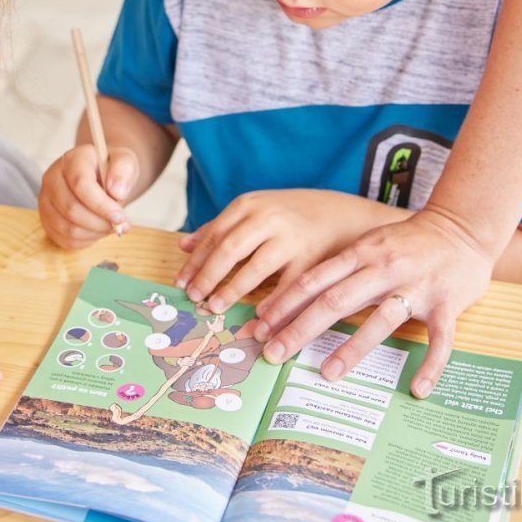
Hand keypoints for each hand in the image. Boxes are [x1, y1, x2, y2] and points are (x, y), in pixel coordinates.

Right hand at [39, 142, 138, 246]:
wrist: (102, 176)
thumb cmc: (112, 170)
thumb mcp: (125, 162)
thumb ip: (123, 171)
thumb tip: (117, 192)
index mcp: (72, 159)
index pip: (80, 184)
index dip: (101, 204)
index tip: (120, 216)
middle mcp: (52, 178)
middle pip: (72, 209)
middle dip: (100, 222)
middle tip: (120, 224)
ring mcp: (46, 200)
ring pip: (68, 228)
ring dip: (94, 233)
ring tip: (110, 226)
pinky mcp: (46, 219)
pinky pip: (64, 239)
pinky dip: (85, 240)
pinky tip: (97, 230)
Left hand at [174, 191, 364, 310]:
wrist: (339, 214)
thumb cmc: (289, 215)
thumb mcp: (253, 211)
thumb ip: (219, 227)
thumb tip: (183, 245)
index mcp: (249, 205)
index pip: (215, 235)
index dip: (196, 261)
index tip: (181, 283)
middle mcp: (268, 217)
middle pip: (230, 249)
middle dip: (209, 275)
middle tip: (194, 298)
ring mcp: (291, 237)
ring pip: (256, 267)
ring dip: (234, 290)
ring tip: (216, 307)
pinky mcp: (311, 257)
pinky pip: (288, 284)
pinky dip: (273, 303)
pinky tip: (259, 317)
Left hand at [254, 207, 494, 397]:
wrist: (461, 227)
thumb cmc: (407, 241)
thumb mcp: (368, 245)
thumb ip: (339, 270)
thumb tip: (296, 297)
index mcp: (361, 253)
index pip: (314, 279)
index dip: (284, 303)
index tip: (259, 325)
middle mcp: (384, 268)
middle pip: (336, 300)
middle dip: (300, 328)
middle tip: (273, 354)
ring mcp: (416, 286)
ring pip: (380, 320)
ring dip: (352, 349)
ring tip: (327, 374)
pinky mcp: (447, 304)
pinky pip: (440, 340)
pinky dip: (430, 365)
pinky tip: (417, 389)